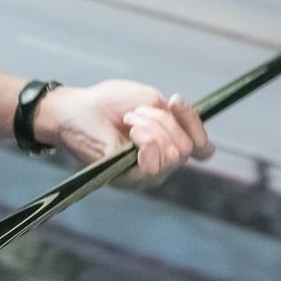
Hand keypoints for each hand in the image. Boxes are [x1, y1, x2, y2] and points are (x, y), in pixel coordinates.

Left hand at [35, 79, 211, 185]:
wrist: (77, 108)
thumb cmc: (110, 104)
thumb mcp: (152, 101)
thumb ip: (176, 117)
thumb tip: (196, 126)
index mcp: (169, 145)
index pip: (203, 149)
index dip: (196, 125)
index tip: (176, 100)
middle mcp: (161, 164)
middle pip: (187, 148)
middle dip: (164, 121)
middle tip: (136, 112)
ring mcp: (146, 175)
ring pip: (173, 155)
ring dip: (152, 127)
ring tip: (129, 120)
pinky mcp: (128, 180)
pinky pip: (154, 165)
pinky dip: (146, 141)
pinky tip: (130, 133)